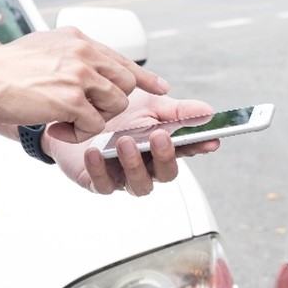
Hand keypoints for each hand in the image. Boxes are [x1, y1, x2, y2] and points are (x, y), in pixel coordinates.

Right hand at [0, 28, 169, 140]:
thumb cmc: (5, 67)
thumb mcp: (44, 46)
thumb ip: (71, 52)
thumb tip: (90, 61)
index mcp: (79, 39)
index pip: (123, 59)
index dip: (145, 77)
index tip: (162, 88)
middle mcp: (84, 53)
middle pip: (127, 84)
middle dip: (113, 104)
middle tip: (87, 112)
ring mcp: (80, 75)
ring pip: (116, 105)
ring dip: (96, 120)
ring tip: (68, 121)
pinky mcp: (71, 100)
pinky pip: (94, 125)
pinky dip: (80, 133)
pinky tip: (57, 128)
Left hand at [46, 92, 218, 196]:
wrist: (75, 113)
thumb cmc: (114, 111)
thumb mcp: (148, 103)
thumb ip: (177, 110)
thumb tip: (208, 111)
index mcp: (162, 146)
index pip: (188, 149)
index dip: (201, 146)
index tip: (211, 139)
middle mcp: (147, 164)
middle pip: (166, 174)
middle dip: (165, 157)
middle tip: (160, 136)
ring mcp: (124, 176)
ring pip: (139, 184)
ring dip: (135, 164)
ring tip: (126, 141)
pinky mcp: (98, 182)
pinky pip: (103, 184)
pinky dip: (100, 169)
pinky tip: (95, 152)